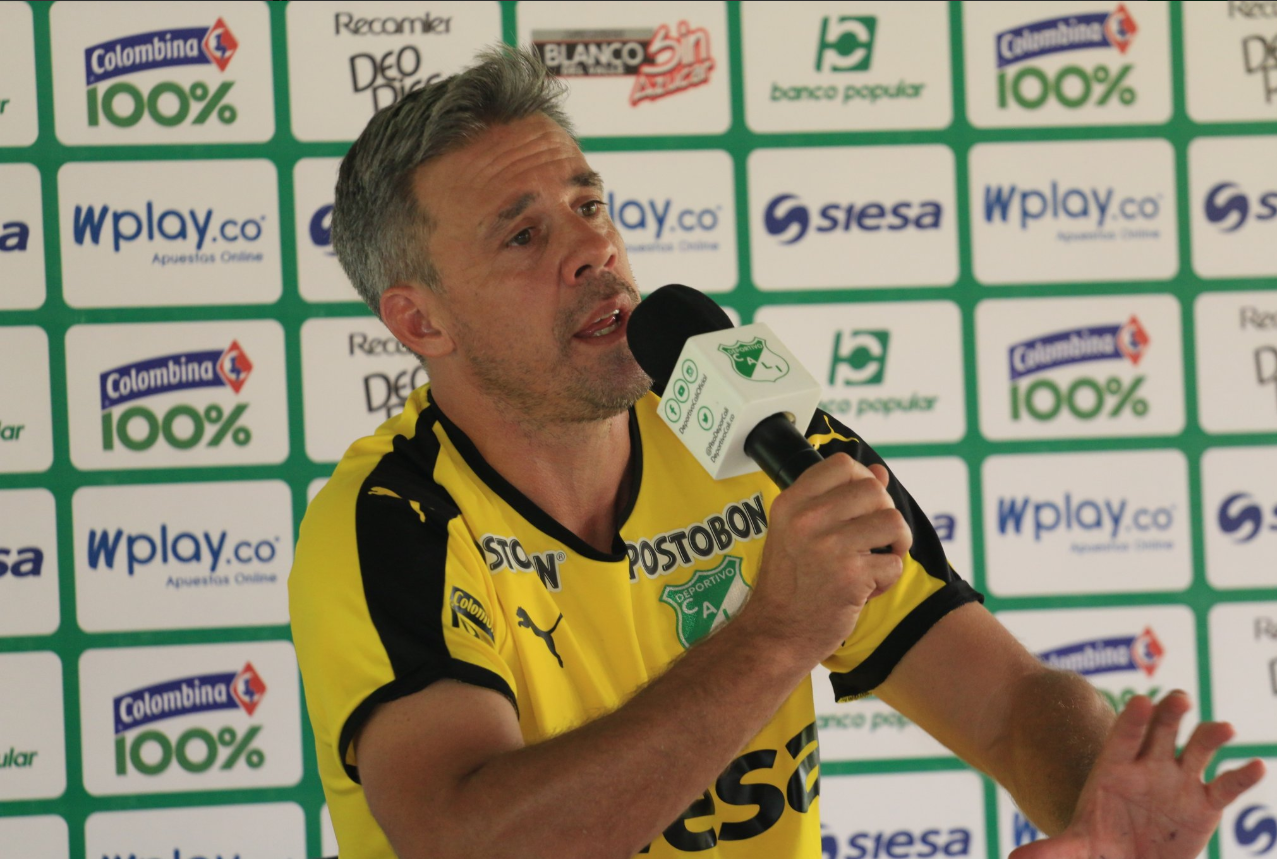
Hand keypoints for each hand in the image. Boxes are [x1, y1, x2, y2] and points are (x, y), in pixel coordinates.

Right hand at [744, 454, 911, 665]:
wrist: (776, 632)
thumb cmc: (789, 583)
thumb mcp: (797, 531)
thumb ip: (836, 498)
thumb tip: (879, 472)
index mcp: (790, 503)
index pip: (841, 464)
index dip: (862, 478)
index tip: (862, 503)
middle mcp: (807, 520)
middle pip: (874, 490)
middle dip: (884, 513)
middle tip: (872, 538)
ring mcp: (829, 547)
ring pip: (893, 521)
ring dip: (895, 544)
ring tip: (875, 560)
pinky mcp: (851, 576)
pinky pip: (894, 562)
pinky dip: (887, 578)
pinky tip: (866, 588)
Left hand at [1010, 691, 1265, 858]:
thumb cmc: (1100, 847)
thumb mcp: (1078, 848)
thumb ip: (1054, 852)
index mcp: (1115, 768)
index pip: (1123, 736)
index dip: (1132, 720)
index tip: (1141, 702)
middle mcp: (1150, 766)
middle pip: (1162, 729)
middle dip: (1170, 713)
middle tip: (1179, 699)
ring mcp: (1179, 780)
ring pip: (1197, 748)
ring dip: (1210, 735)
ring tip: (1224, 728)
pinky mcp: (1206, 803)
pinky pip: (1226, 785)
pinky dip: (1242, 775)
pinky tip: (1257, 766)